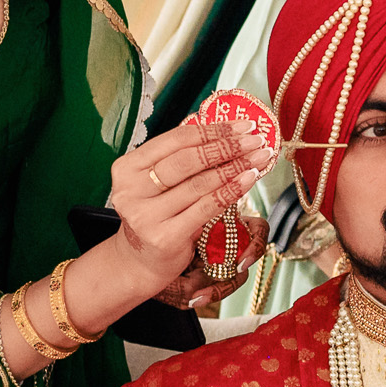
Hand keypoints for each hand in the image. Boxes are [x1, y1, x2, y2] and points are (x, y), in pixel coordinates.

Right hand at [106, 121, 273, 291]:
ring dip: (235, 168)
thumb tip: (227, 130)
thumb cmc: (157, 214)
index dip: (213, 130)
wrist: (141, 261)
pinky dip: (231, 192)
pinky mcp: (164, 237)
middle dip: (227, 147)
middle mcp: (131, 190)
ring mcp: (146, 215)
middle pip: (188, 160)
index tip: (243, 125)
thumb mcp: (158, 183)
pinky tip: (248, 180)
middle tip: (256, 141)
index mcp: (127, 167)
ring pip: (200, 184)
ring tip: (259, 159)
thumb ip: (181, 158)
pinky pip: (206, 208)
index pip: (176, 140)